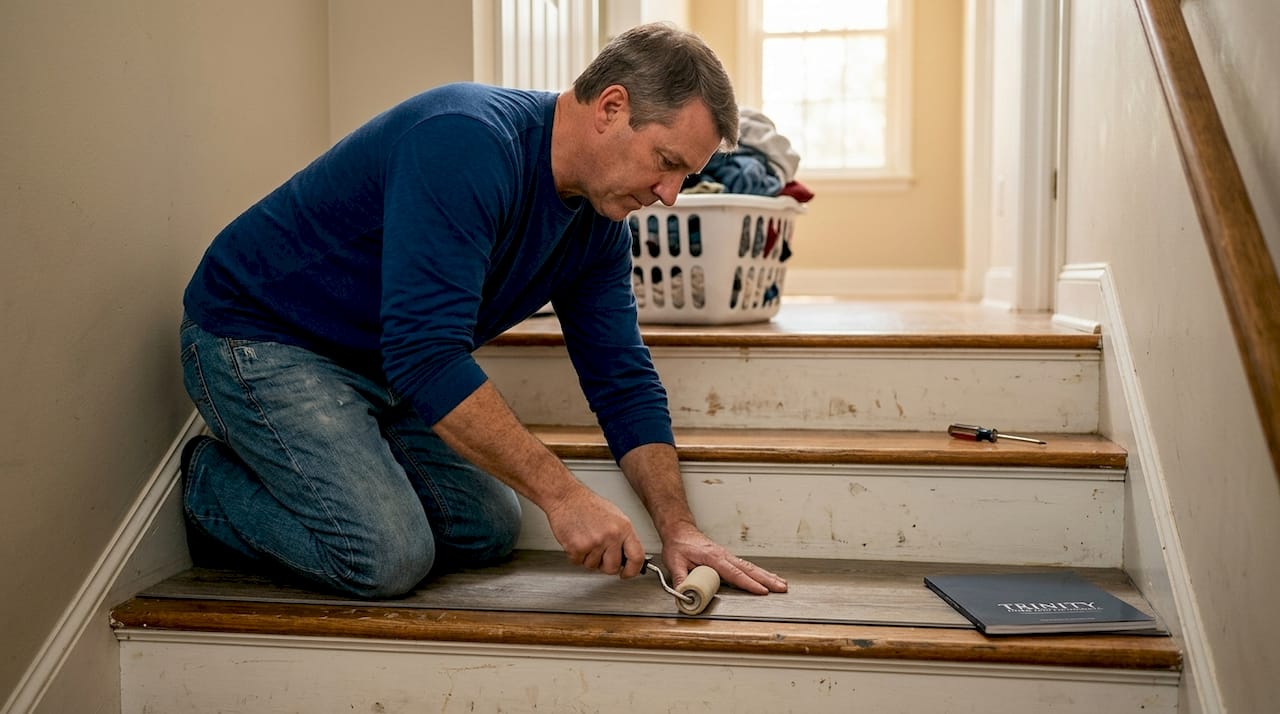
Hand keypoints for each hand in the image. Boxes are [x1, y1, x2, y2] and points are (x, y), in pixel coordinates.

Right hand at [543, 484, 646, 577]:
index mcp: (624, 528)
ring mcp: (594, 542)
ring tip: (585, 539)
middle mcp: (611, 536)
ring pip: (592, 566)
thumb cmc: (588, 505)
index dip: (632, 570)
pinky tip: (576, 540)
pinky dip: (575, 555)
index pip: (637, 557)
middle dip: (605, 565)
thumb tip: (628, 556)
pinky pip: (578, 562)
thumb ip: (623, 537)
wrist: (566, 497)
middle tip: (599, 554)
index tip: (627, 573)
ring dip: (587, 558)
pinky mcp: (577, 547)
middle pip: (612, 567)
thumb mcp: (615, 517)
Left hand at [659, 521, 787, 594]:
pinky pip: (746, 566)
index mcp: (713, 557)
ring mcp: (727, 556)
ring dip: (767, 576)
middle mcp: (724, 555)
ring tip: (781, 584)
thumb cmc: (679, 545)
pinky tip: (767, 578)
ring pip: (751, 567)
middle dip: (767, 580)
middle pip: (749, 569)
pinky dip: (759, 573)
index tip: (762, 591)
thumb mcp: (674, 562)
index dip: (749, 583)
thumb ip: (680, 579)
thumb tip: (685, 595)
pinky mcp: (727, 558)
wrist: (679, 531)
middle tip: (782, 588)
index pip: (734, 573)